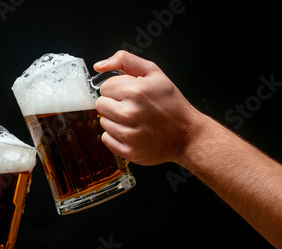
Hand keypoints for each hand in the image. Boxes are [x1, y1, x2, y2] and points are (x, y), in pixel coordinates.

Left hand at [94, 50, 204, 165]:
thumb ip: (125, 61)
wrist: (187, 134)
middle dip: (113, 103)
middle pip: (100, 105)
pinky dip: (115, 136)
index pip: (104, 87)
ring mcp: (128, 134)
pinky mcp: (127, 150)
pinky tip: (131, 132)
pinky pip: (106, 139)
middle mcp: (129, 113)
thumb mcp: (154, 73)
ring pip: (102, 122)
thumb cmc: (171, 103)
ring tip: (134, 120)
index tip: (128, 94)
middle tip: (130, 106)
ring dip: (114, 120)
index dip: (116, 89)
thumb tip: (99, 66)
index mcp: (135, 91)